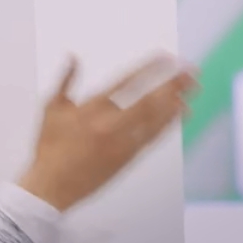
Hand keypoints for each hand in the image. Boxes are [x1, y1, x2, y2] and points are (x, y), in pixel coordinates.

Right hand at [17, 53, 198, 211]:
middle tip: (189, 72)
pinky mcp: (128, 158)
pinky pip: (153, 137)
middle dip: (172, 84)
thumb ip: (65, 80)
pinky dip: (168, 124)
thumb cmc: (50, 147)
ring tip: (191, 90)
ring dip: (175, 102)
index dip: (148, 69)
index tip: (164, 58)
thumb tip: (73, 57)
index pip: (126, 82)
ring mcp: (123, 143)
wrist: (53, 185)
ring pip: (155, 119)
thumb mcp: (52, 108)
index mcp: (92, 108)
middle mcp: (111, 124)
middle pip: (148, 100)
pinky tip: (179, 114)